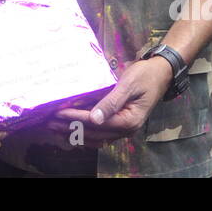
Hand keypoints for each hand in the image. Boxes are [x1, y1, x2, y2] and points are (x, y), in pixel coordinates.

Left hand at [53, 56, 171, 145]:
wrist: (161, 73)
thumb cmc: (145, 75)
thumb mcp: (128, 85)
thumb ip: (111, 102)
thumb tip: (93, 119)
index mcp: (129, 120)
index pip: (96, 123)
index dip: (75, 118)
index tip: (58, 113)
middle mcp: (127, 129)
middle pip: (94, 133)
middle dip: (71, 128)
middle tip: (50, 122)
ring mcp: (125, 129)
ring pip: (96, 137)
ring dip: (76, 133)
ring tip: (57, 127)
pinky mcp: (122, 124)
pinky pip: (102, 134)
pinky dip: (87, 133)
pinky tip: (74, 130)